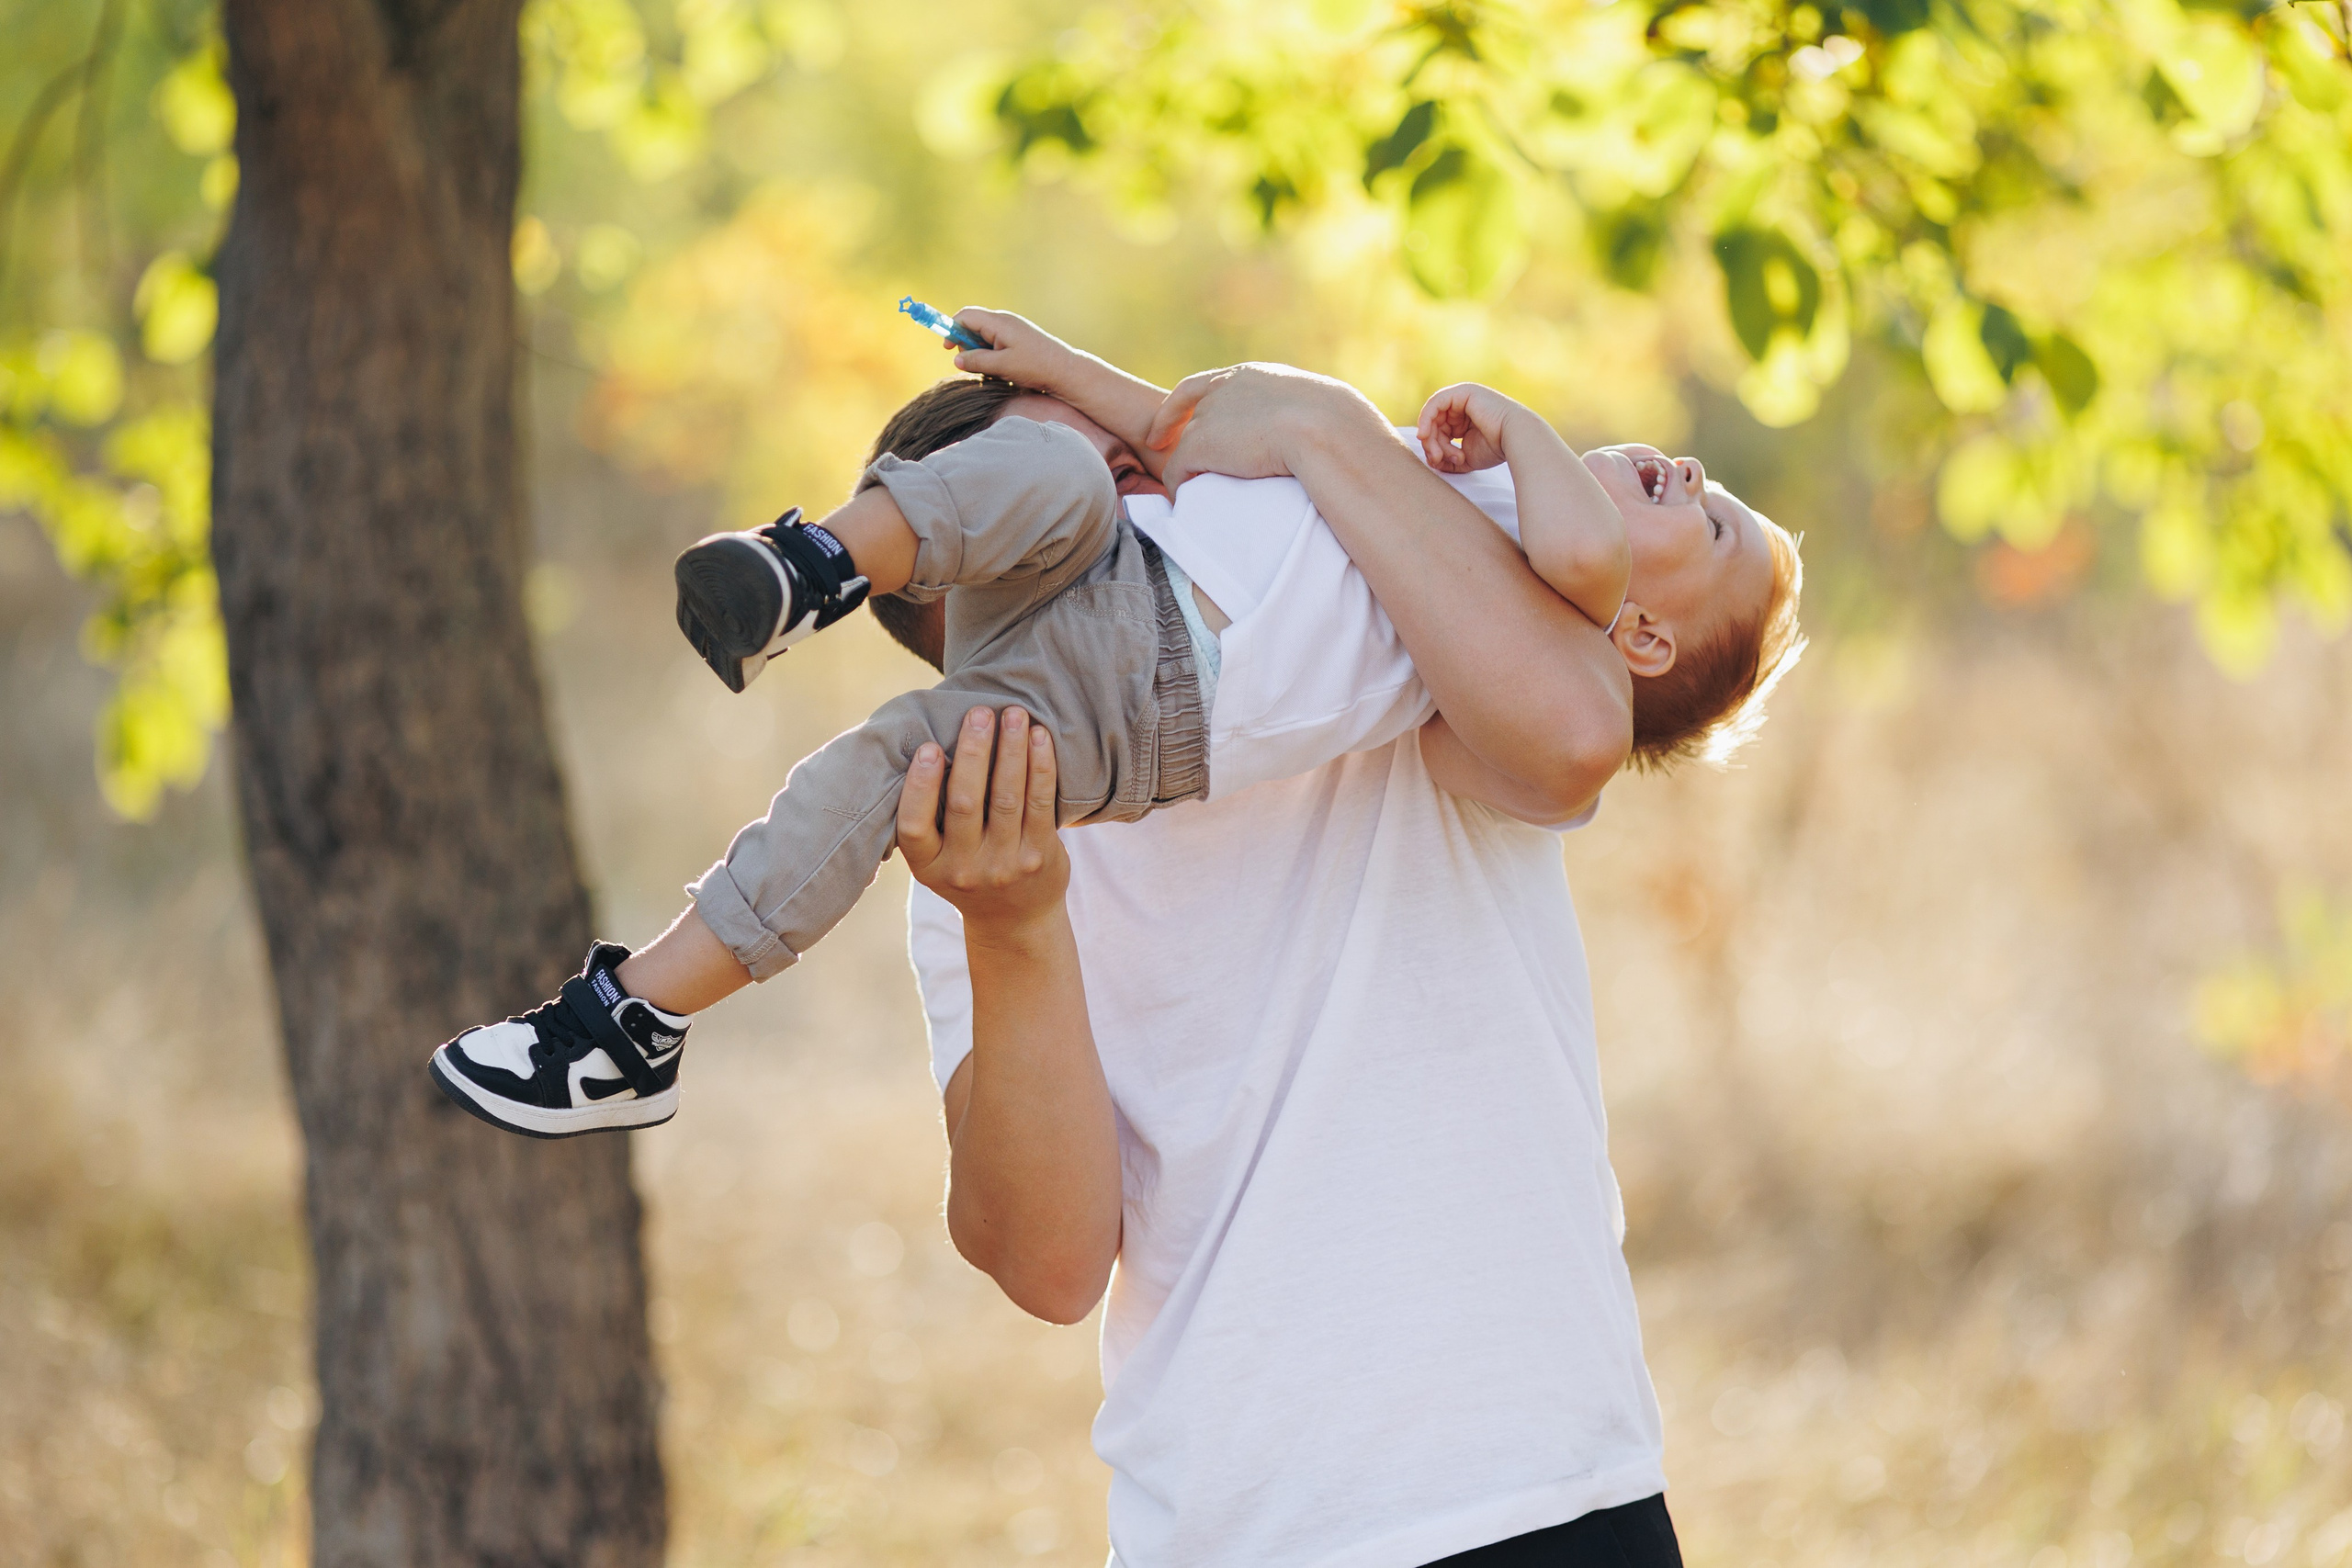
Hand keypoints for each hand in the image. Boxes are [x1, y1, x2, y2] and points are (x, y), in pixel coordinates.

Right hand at [897, 705, 1069, 939]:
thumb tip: (928, 738)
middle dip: (973, 752)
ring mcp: (1005, 864)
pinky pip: (1040, 804)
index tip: (930, 746)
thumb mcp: (937, 856)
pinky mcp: (1040, 856)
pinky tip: (1039, 738)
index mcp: (928, 866)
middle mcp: (964, 868)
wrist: (1015, 920)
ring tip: (1013, 714)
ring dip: (1010, 750)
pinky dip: (1040, 767)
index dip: (920, 786)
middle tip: (979, 711)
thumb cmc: (968, 869)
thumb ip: (930, 815)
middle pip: (965, 803)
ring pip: (1006, 797)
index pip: (914, 826)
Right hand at [949, 308, 1084, 393]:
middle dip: (966, 345)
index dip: (951, 330)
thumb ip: (976, 361)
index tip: (947, 348)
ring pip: (983, 337)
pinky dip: (992, 356)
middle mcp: (1004, 322)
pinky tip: (1002, 371)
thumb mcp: (1001, 366)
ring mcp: (1012, 330)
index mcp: (999, 322)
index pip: (965, 316)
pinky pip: (996, 344)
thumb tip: (956, 358)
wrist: (1066, 371)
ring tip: (993, 371)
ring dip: (980, 354)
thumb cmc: (1036, 367)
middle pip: (972, 326)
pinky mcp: (1018, 340)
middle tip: (975, 365)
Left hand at [1146, 362, 1382, 489]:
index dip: (1188, 400)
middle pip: (1187, 407)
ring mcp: (1211, 415)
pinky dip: (1177, 484)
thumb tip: (1323, 436)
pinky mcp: (1199, 444)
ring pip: (1182, 442)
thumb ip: (1306, 418)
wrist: (1323, 429)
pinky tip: (1182, 500)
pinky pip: (1176, 469)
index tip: (1182, 416)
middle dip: (1169, 424)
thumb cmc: (1337, 426)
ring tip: (1177, 483)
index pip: (1207, 383)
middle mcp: (1226, 388)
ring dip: (1178, 462)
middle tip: (1156, 444)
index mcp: (1253, 376)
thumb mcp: (1320, 412)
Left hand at [1417, 382, 1518, 472]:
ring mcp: (1463, 397)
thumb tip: (1431, 461)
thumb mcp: (1465, 457)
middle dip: (1432, 444)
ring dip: (1432, 438)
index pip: (1440, 432)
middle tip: (1437, 459)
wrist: (1515, 437)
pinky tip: (1424, 434)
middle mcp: (1464, 406)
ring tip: (1440, 454)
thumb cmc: (1496, 448)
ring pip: (1433, 417)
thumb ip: (1447, 458)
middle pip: (1435, 425)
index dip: (1435, 448)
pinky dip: (1426, 419)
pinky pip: (1435, 403)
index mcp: (1465, 420)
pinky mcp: (1463, 392)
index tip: (1438, 462)